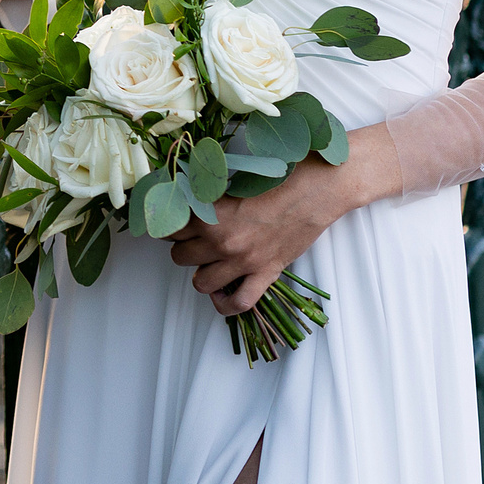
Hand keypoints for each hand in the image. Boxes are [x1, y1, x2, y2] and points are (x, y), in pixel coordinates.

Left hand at [168, 124, 391, 312]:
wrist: (314, 191)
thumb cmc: (276, 179)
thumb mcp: (231, 183)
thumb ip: (206, 198)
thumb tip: (184, 201)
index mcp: (209, 214)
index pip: (168, 229)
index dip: (171, 227)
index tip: (179, 225)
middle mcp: (221, 241)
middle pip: (179, 257)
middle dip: (186, 249)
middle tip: (198, 241)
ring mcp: (243, 262)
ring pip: (200, 283)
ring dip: (202, 274)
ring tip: (211, 263)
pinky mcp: (265, 275)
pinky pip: (238, 304)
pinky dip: (226, 304)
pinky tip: (223, 293)